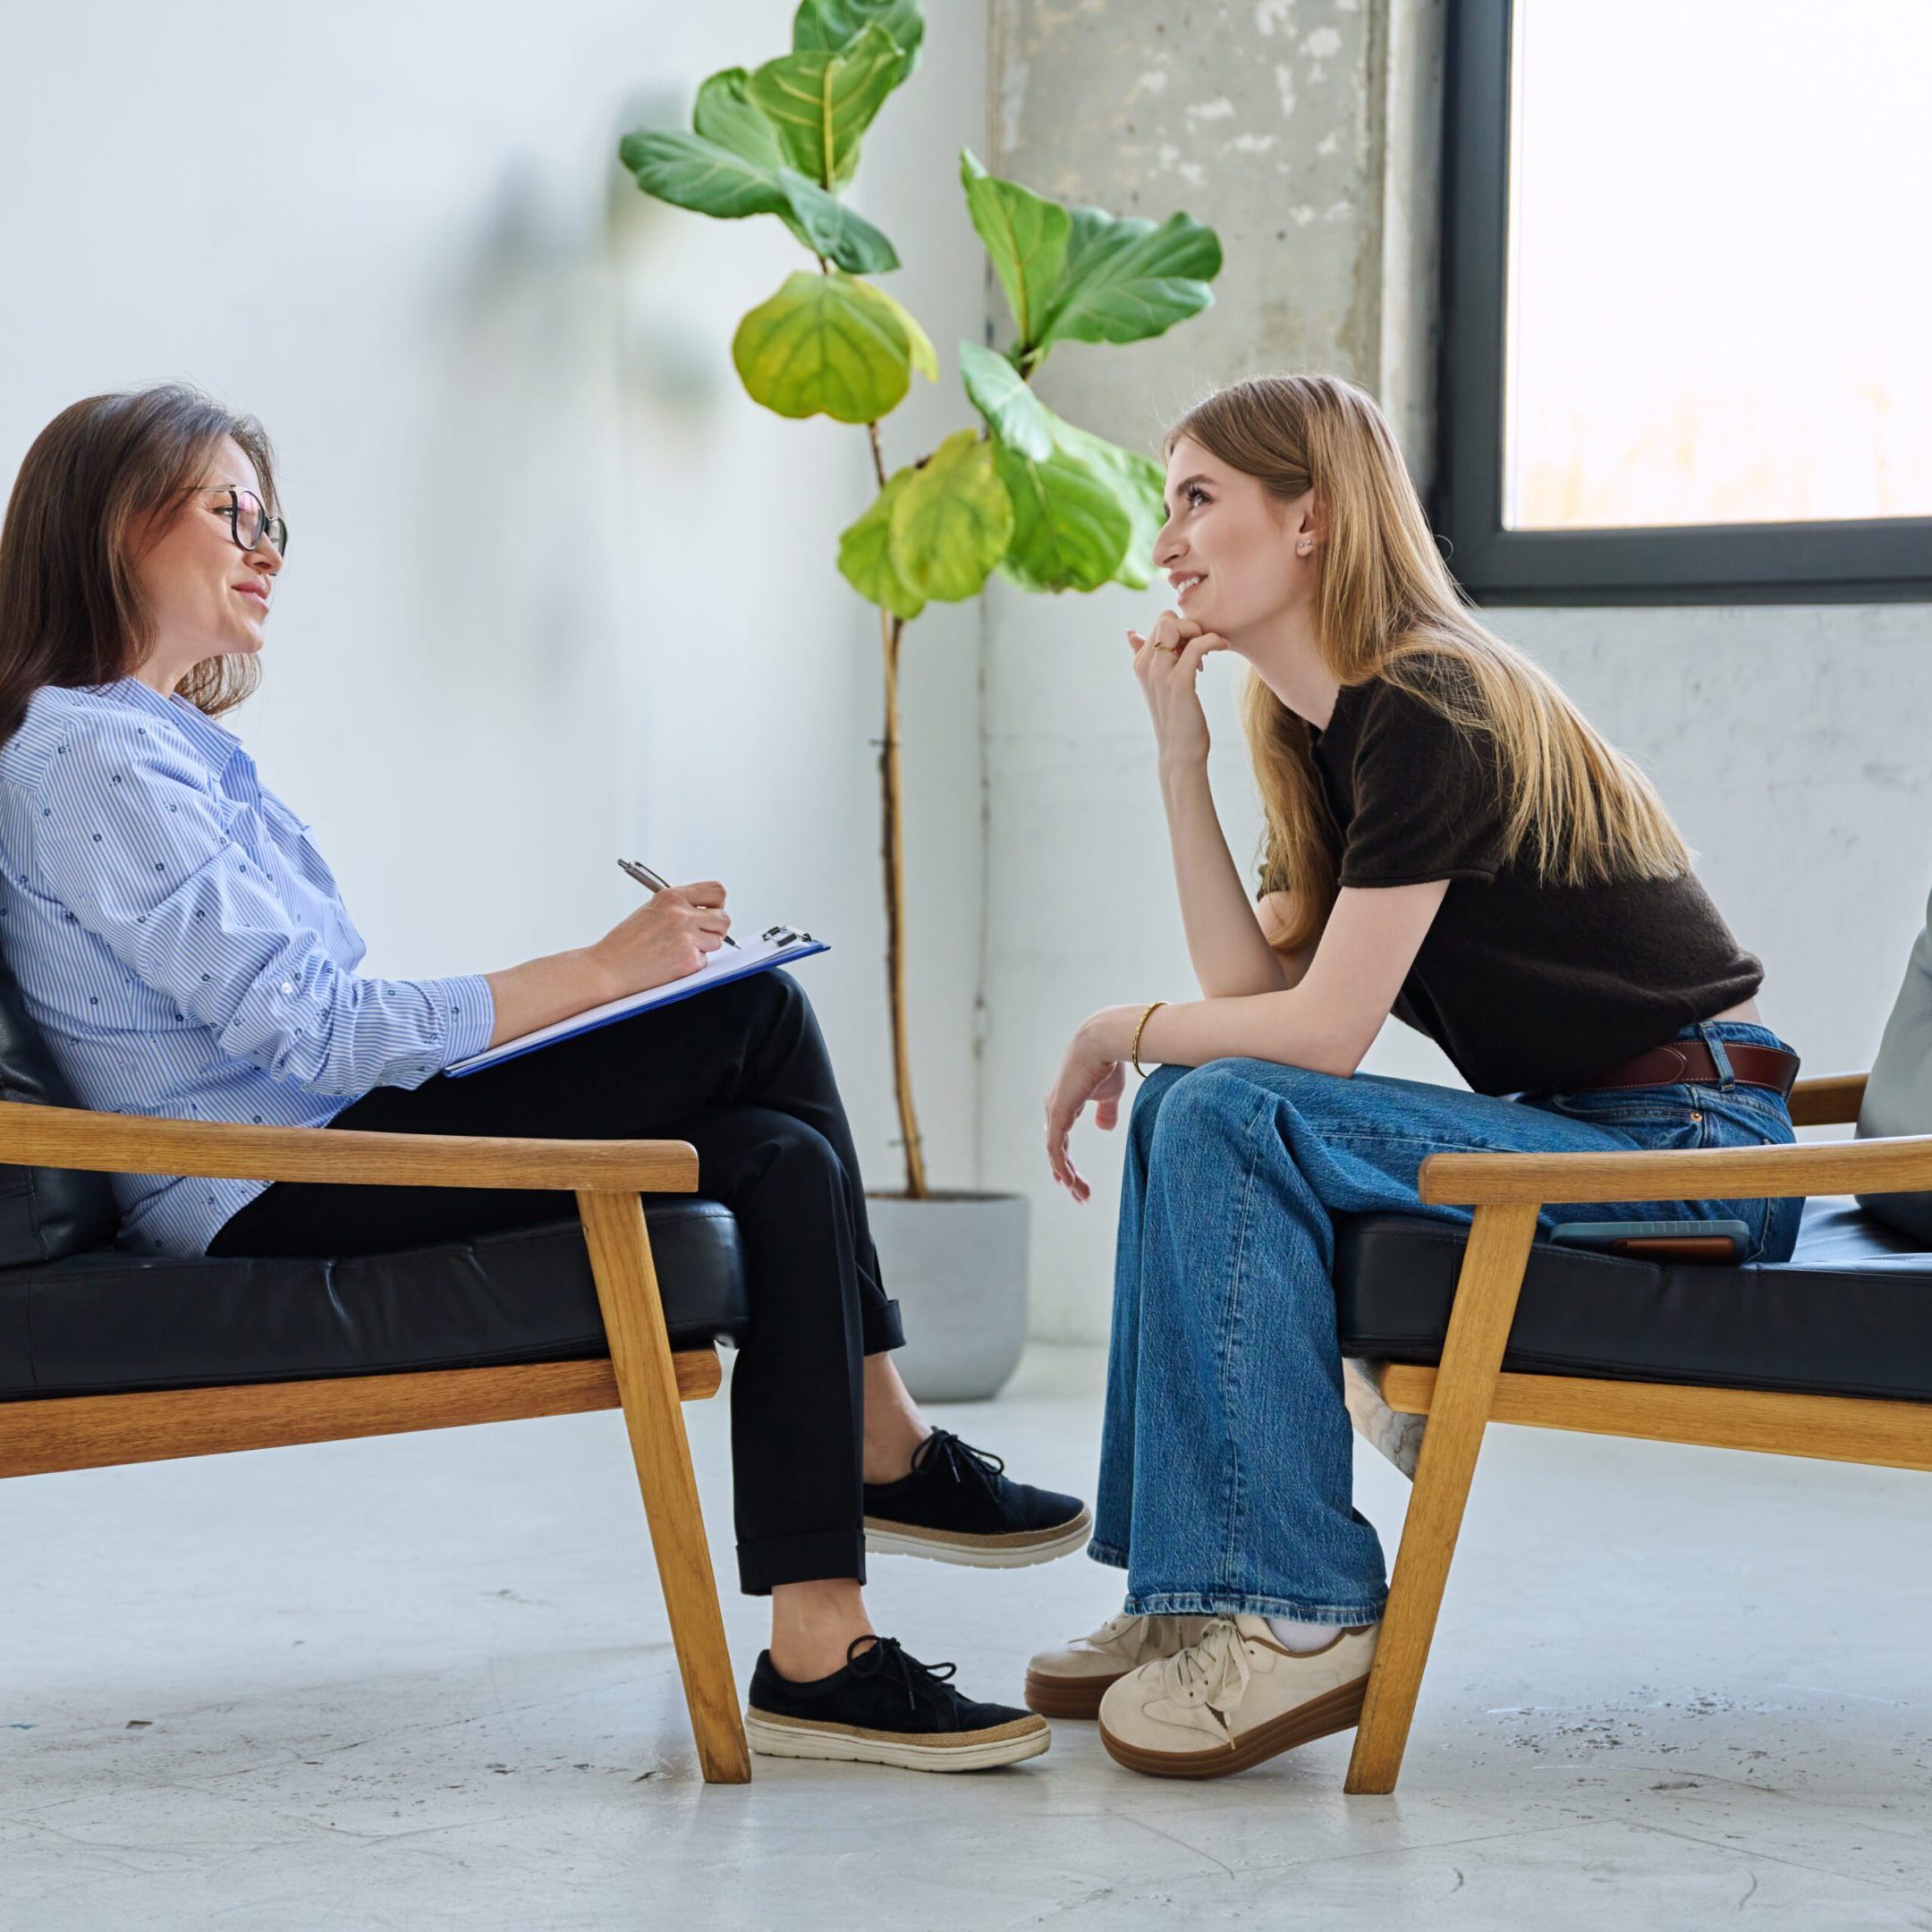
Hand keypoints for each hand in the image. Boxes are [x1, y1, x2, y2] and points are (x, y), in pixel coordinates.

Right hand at [589, 880, 731, 994]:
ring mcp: (686, 937)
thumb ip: (679, 907)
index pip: (716, 891)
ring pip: (717, 941)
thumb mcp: (651, 910)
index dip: (718, 904)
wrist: (608, 967)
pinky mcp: (688, 960)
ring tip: (679, 949)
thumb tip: (706, 911)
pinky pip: (704, 961)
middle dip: (717, 928)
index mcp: (672, 897)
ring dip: (704, 947)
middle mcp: (681, 914)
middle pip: (724, 918)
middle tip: (702, 935)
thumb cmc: (625, 943)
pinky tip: (671, 962)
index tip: (712, 911)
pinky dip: (692, 964)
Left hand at [1044, 1014, 1130, 1204]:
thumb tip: (1105, 1128)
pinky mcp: (1058, 1112)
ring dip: (1066, 1176)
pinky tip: (1068, 1181)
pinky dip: (1060, 1166)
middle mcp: (1054, 1109)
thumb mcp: (1109, 1093)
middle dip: (1066, 1174)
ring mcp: (1054, 1111)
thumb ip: (1105, 1111)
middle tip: (1079, 1195)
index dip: (1065, 1162)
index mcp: (1064, 1104)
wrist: (1103, 1042)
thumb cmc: (1107, 1063)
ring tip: (1079, 1194)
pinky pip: (1055, 1147)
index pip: (1059, 1139)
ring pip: (1054, 1153)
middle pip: (1054, 1149)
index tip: (1073, 1182)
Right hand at [1127, 608, 1228, 769]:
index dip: (1182, 629)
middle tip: (1203, 647)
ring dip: (1199, 631)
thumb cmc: (1175, 717)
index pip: (1160, 623)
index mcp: (1140, 663)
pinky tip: (1222, 646)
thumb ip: (1145, 656)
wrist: (1180, 752)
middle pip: (1165, 619)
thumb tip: (1131, 633)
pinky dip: (1212, 640)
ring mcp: (1159, 674)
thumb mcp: (1158, 684)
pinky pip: (1196, 645)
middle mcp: (1145, 665)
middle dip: (1189, 626)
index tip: (1195, 648)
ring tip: (1211, 649)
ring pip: (1175, 626)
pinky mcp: (1178, 682)